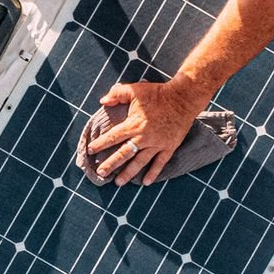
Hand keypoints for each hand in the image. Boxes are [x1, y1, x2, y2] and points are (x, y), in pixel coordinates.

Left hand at [83, 77, 210, 186]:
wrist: (183, 98)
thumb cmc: (158, 93)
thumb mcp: (135, 90)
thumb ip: (117, 94)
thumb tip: (102, 101)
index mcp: (134, 124)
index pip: (113, 137)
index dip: (101, 144)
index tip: (90, 150)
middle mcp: (144, 137)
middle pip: (124, 154)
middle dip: (111, 164)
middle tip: (100, 173)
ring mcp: (157, 144)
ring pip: (140, 162)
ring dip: (128, 173)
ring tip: (118, 183)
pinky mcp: (169, 146)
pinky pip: (160, 163)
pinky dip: (153, 173)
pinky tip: (146, 182)